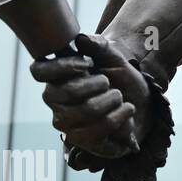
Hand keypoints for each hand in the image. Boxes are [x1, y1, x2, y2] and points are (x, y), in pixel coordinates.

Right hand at [30, 32, 149, 158]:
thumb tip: (81, 39)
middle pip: (65, 92)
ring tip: (119, 97)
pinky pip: (97, 131)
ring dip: (112, 100)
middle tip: (108, 83)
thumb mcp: (115, 58)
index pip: (39, 71)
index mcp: (58, 78)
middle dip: (98, 83)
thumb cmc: (121, 78)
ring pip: (86, 110)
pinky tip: (126, 110)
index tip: (87, 63)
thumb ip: (99, 46)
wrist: (142, 103)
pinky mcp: (83, 141)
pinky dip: (119, 116)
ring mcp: (67, 124)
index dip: (61, 67)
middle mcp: (56, 103)